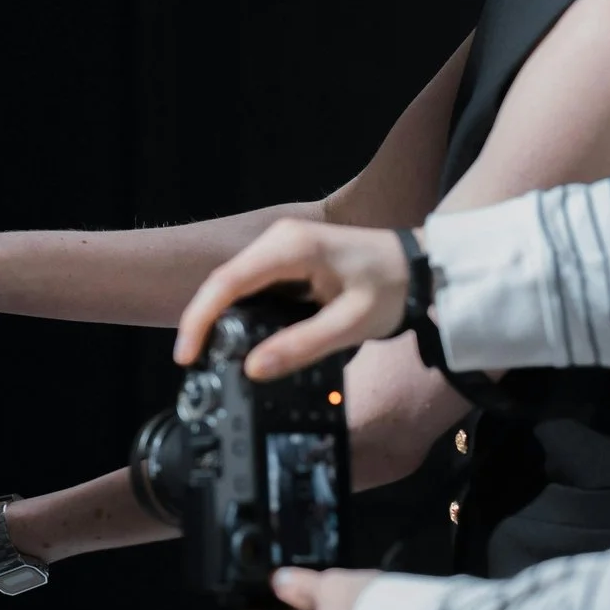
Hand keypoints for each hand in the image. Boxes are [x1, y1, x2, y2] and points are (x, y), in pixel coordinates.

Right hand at [174, 218, 409, 379]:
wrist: (422, 266)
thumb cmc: (392, 287)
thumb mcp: (351, 323)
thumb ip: (302, 347)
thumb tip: (254, 369)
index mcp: (290, 247)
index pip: (227, 282)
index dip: (199, 318)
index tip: (187, 354)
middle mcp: (279, 240)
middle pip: (223, 282)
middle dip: (204, 322)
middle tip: (196, 362)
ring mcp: (282, 247)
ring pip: (235, 284)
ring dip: (220, 318)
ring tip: (212, 356)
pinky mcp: (288, 260)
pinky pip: (253, 286)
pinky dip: (240, 313)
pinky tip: (240, 339)